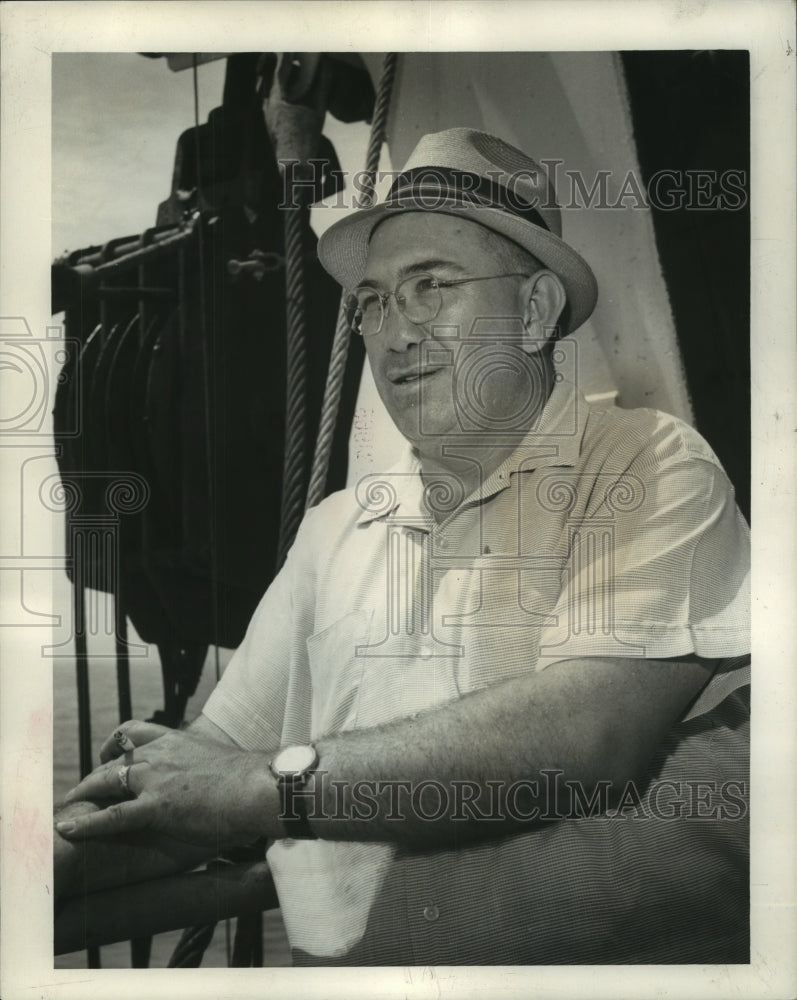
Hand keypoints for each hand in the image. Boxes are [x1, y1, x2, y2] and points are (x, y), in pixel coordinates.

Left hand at [56, 723, 277, 846]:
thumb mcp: (223, 761)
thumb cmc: (252, 780)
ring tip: (67, 805)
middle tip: (85, 789)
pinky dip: (86, 823)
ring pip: (107, 781)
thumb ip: (208, 767)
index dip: (117, 742)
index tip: (110, 754)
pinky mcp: (155, 806)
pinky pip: (112, 815)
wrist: (259, 787)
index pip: (136, 731)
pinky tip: (66, 828)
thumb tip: (218, 780)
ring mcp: (155, 779)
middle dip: (96, 773)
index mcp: (178, 739)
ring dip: (84, 792)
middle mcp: (161, 753)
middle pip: (115, 757)